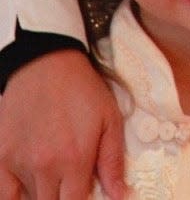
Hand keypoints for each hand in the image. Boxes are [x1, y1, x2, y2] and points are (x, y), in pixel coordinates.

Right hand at [0, 50, 125, 199]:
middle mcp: (44, 166)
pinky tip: (29, 186)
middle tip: (68, 182)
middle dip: (62, 197)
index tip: (83, 192)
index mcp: (75, 160)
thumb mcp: (109, 118)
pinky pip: (5, 194)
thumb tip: (120, 195)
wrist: (46, 61)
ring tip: (53, 175)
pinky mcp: (2, 156)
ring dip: (43, 194)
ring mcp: (19, 162)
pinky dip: (17, 196)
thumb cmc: (81, 89)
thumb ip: (113, 161)